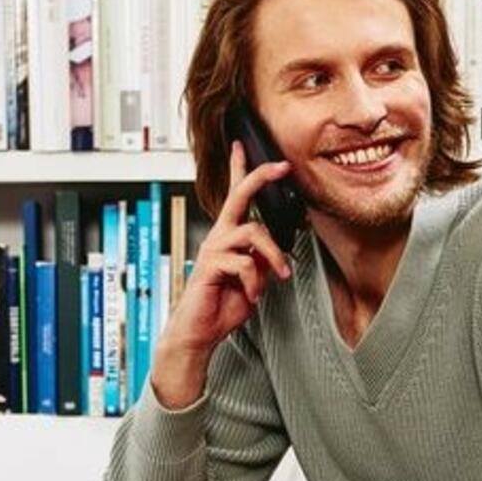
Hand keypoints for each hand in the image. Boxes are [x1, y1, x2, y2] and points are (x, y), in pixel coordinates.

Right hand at [160, 140, 292, 358]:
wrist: (199, 331)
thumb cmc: (221, 306)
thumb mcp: (253, 280)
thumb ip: (263, 261)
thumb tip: (277, 250)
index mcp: (229, 237)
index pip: (235, 197)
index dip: (241, 171)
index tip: (246, 149)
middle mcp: (220, 237)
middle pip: (239, 196)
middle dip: (260, 176)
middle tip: (282, 167)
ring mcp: (214, 249)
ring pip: (254, 232)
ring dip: (274, 255)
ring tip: (280, 275)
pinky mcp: (211, 265)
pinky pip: (246, 263)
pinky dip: (256, 281)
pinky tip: (252, 294)